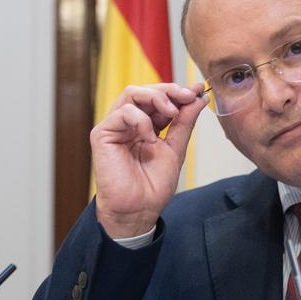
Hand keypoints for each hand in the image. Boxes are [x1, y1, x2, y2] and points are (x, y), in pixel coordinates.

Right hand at [90, 83, 206, 238]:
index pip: (159, 98)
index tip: (198, 90)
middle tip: (188, 96)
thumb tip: (198, 98)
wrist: (139, 209)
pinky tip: (150, 138)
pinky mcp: (102, 134)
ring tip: (172, 113)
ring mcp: (115, 126)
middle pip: (145, 90)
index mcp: (146, 125)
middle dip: (169, 90)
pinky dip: (141, 120)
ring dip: (156, 98)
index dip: (178, 92)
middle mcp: (129, 123)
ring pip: (131, 93)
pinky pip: (123, 113)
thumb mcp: (176, 148)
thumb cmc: (153, 185)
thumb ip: (184, 123)